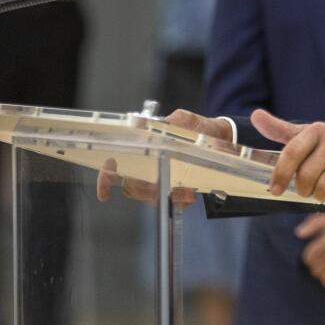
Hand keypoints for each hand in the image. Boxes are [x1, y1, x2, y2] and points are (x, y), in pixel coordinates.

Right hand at [94, 110, 228, 205]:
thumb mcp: (190, 121)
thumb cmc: (200, 129)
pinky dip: (181, 201)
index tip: (104, 191)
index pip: (116, 162)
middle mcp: (147, 165)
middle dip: (147, 190)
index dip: (106, 176)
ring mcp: (159, 179)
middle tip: (167, 189)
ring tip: (188, 192)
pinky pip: (170, 203)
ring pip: (150, 197)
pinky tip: (192, 194)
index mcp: (145, 145)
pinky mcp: (173, 190)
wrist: (221, 140)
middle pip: (132, 186)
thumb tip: (171, 122)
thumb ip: (180, 121)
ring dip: (168, 197)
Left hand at [253, 109, 324, 202]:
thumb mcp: (311, 134)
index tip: (275, 189)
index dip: (280, 174)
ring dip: (321, 195)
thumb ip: (281, 130)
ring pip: (324, 188)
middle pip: (307, 176)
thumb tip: (256, 116)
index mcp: (318, 129)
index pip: (292, 152)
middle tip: (307, 188)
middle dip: (303, 189)